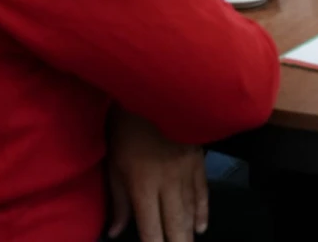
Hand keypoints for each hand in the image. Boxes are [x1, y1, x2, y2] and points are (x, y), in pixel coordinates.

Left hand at [106, 110, 207, 241]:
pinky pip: (202, 191)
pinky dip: (202, 211)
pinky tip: (200, 226)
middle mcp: (168, 184)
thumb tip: (114, 232)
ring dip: (188, 232)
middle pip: (174, 223)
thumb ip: (117, 200)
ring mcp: (186, 172)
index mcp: (143, 186)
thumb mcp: (114, 162)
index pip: (150, 228)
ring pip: (190, 210)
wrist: (157, 91)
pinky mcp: (197, 161)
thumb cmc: (126, 126)